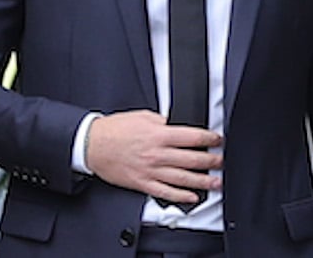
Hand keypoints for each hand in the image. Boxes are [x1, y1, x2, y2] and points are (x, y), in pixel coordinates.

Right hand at [85, 110, 221, 204]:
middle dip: (211, 161)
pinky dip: (182, 196)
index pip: (192, 138)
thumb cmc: (113, 130)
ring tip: (215, 182)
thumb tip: (178, 125)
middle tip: (220, 161)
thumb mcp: (140, 116)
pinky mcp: (143, 183)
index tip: (217, 140)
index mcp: (158, 135)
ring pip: (184, 179)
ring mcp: (151, 170)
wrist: (92, 144)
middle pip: (193, 159)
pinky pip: (167, 192)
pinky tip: (192, 197)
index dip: (209, 139)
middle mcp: (157, 154)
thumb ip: (161, 121)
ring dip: (203, 181)